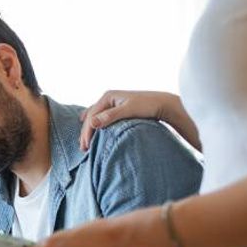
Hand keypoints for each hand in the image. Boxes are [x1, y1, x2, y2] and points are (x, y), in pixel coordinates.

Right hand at [79, 90, 198, 151]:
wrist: (164, 104)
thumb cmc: (148, 106)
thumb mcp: (128, 111)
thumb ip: (110, 116)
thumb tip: (92, 123)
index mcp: (108, 96)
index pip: (92, 116)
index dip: (87, 132)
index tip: (86, 147)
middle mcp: (108, 98)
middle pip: (91, 116)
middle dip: (86, 132)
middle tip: (83, 149)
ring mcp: (112, 103)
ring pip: (95, 117)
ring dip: (89, 129)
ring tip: (85, 143)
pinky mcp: (118, 108)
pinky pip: (101, 117)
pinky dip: (96, 125)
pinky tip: (93, 128)